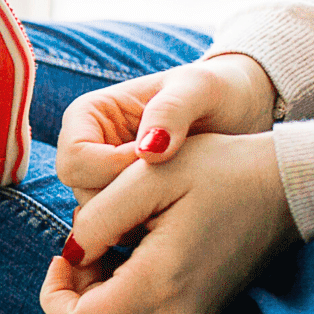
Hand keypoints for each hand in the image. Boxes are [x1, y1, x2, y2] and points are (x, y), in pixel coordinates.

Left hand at [40, 131, 296, 313]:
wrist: (291, 185)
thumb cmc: (222, 169)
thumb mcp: (150, 174)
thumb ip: (100, 216)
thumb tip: (72, 252)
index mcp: (161, 282)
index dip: (53, 294)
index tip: (62, 253)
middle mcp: (178, 313)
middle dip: (73, 291)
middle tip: (84, 243)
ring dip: (96, 292)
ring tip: (107, 242)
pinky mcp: (201, 310)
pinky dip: (122, 292)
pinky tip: (131, 250)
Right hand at [55, 53, 277, 204]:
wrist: (238, 111)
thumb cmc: (216, 90)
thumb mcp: (199, 88)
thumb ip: (171, 111)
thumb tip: (146, 152)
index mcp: (88, 114)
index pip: (75, 158)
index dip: (112, 168)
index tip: (159, 160)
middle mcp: (87, 146)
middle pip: (81, 190)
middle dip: (124, 195)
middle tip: (172, 180)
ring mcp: (103, 175)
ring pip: (99, 214)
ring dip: (138, 212)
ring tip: (180, 188)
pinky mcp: (124, 198)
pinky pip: (121, 225)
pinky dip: (148, 223)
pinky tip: (179, 205)